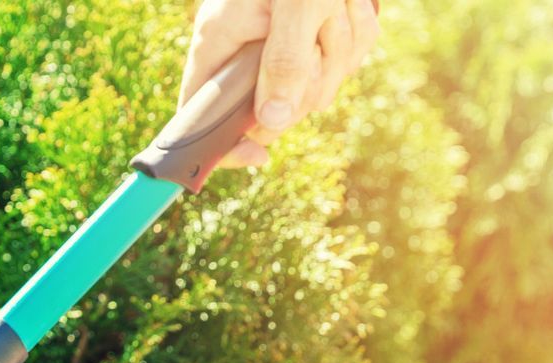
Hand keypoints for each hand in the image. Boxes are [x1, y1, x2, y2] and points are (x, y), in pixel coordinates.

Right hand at [182, 0, 380, 167]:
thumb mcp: (297, 5)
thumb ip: (284, 61)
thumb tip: (273, 125)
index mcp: (218, 41)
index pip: (198, 114)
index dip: (223, 145)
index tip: (258, 157)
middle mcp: (242, 48)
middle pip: (271, 109)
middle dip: (309, 83)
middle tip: (322, 44)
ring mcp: (278, 45)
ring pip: (312, 88)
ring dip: (340, 53)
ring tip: (340, 7)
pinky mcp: (312, 38)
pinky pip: (338, 64)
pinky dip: (354, 39)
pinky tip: (350, 7)